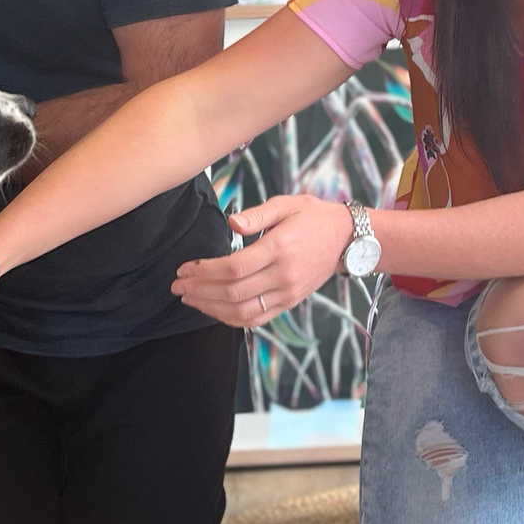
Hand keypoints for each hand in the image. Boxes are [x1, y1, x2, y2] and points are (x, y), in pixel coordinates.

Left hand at [170, 195, 354, 327]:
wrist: (346, 239)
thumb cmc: (312, 216)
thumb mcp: (285, 204)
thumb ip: (257, 214)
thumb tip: (231, 223)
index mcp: (279, 248)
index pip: (234, 268)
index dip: (205, 271)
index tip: (185, 267)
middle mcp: (284, 275)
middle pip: (233, 292)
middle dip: (200, 290)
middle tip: (177, 285)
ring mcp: (288, 293)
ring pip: (242, 311)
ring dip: (210, 308)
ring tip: (189, 298)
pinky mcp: (290, 303)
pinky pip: (256, 319)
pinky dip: (231, 319)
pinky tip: (213, 310)